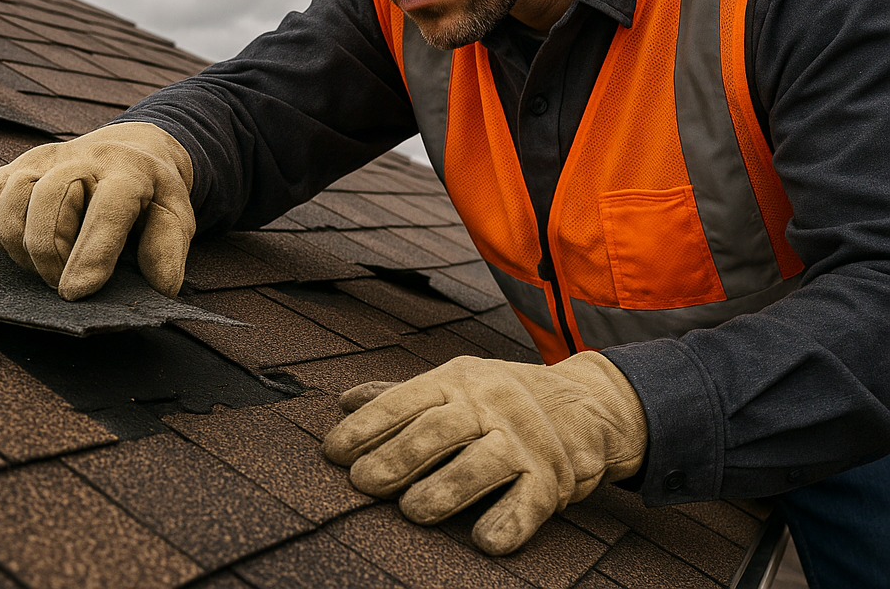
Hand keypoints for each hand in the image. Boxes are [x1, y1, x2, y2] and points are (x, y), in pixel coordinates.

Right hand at [0, 122, 195, 300]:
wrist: (133, 150)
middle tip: (62, 286)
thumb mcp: (176, 215)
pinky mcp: (20, 165)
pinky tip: (22, 249)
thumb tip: (161, 288)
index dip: (91, 253)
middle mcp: (85, 158)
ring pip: (14, 198)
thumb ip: (168, 248)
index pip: (107, 209)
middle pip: (50, 199)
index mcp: (130, 172)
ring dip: (22, 244)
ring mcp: (48, 158)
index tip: (76, 292)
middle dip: (50, 253)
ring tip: (47, 268)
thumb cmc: (152, 194)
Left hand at [323, 352, 646, 554]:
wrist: (589, 404)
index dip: (368, 425)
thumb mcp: (456, 383)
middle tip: (362, 484)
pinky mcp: (554, 476)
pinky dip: (509, 520)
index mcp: (458, 380)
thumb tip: (343, 400)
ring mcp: (523, 439)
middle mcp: (489, 403)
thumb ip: (402, 395)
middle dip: (397, 457)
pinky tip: (484, 541)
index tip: (332, 451)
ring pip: (481, 462)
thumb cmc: (503, 397)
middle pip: (438, 430)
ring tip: (412, 511)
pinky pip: (530, 501)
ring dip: (446, 488)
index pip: (405, 399)